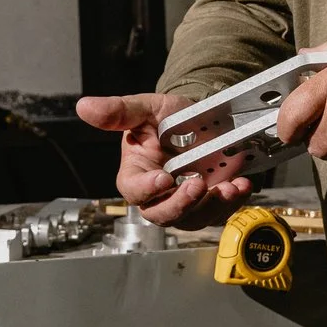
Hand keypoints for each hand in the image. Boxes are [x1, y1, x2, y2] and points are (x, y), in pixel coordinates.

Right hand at [75, 92, 254, 227]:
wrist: (200, 117)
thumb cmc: (167, 117)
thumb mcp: (145, 108)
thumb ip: (119, 111)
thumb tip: (84, 107)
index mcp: (136, 174)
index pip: (134, 191)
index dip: (146, 189)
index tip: (163, 178)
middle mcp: (159, 194)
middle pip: (162, 215)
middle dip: (181, 204)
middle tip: (197, 185)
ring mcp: (186, 202)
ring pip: (193, 219)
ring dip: (211, 207)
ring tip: (227, 188)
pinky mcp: (211, 202)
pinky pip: (220, 212)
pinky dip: (232, 202)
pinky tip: (241, 186)